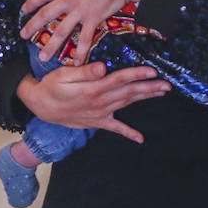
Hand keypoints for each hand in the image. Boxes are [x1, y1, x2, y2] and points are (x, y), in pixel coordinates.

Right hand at [17, 61, 171, 142]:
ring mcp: (100, 114)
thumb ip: (84, 72)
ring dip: (145, 98)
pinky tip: (140, 139)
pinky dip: (128, 133)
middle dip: (149, 88)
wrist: (40, 106)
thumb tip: (103, 68)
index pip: (119, 79)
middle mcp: (100, 102)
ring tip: (162, 92)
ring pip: (127, 104)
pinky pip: (115, 128)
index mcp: (93, 89)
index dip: (137, 74)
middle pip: (129, 92)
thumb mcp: (63, 75)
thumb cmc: (52, 86)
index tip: (152, 70)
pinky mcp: (97, 121)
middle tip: (167, 85)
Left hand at [19, 0, 152, 64]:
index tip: (24, 10)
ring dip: (51, 45)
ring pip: (62, 30)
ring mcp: (81, 10)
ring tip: (42, 57)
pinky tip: (76, 62)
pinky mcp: (94, 18)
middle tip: (23, 36)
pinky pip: (85, 38)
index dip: (32, 2)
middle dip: (32, 26)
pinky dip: (80, 51)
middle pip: (46, 14)